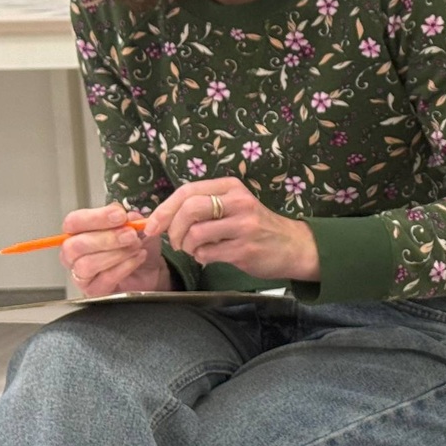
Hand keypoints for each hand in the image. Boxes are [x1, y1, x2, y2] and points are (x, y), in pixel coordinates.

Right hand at [59, 203, 168, 297]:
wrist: (149, 270)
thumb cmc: (135, 246)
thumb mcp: (135, 226)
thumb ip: (127, 219)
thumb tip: (123, 214)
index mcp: (78, 233)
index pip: (73, 222)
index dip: (95, 218)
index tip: (120, 215)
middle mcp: (74, 255)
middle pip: (74, 246)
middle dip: (106, 238)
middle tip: (130, 234)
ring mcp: (81, 275)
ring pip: (87, 265)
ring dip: (116, 253)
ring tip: (136, 246)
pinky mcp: (94, 291)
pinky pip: (105, 279)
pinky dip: (125, 266)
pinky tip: (139, 257)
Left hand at [142, 177, 318, 280]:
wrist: (294, 246)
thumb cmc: (258, 226)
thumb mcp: (235, 205)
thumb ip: (205, 205)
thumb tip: (162, 217)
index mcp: (231, 187)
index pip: (187, 191)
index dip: (163, 209)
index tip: (151, 226)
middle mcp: (238, 202)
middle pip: (189, 209)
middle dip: (172, 229)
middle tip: (175, 243)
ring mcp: (243, 225)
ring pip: (195, 233)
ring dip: (187, 246)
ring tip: (196, 250)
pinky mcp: (245, 248)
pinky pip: (207, 253)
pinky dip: (201, 258)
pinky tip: (210, 257)